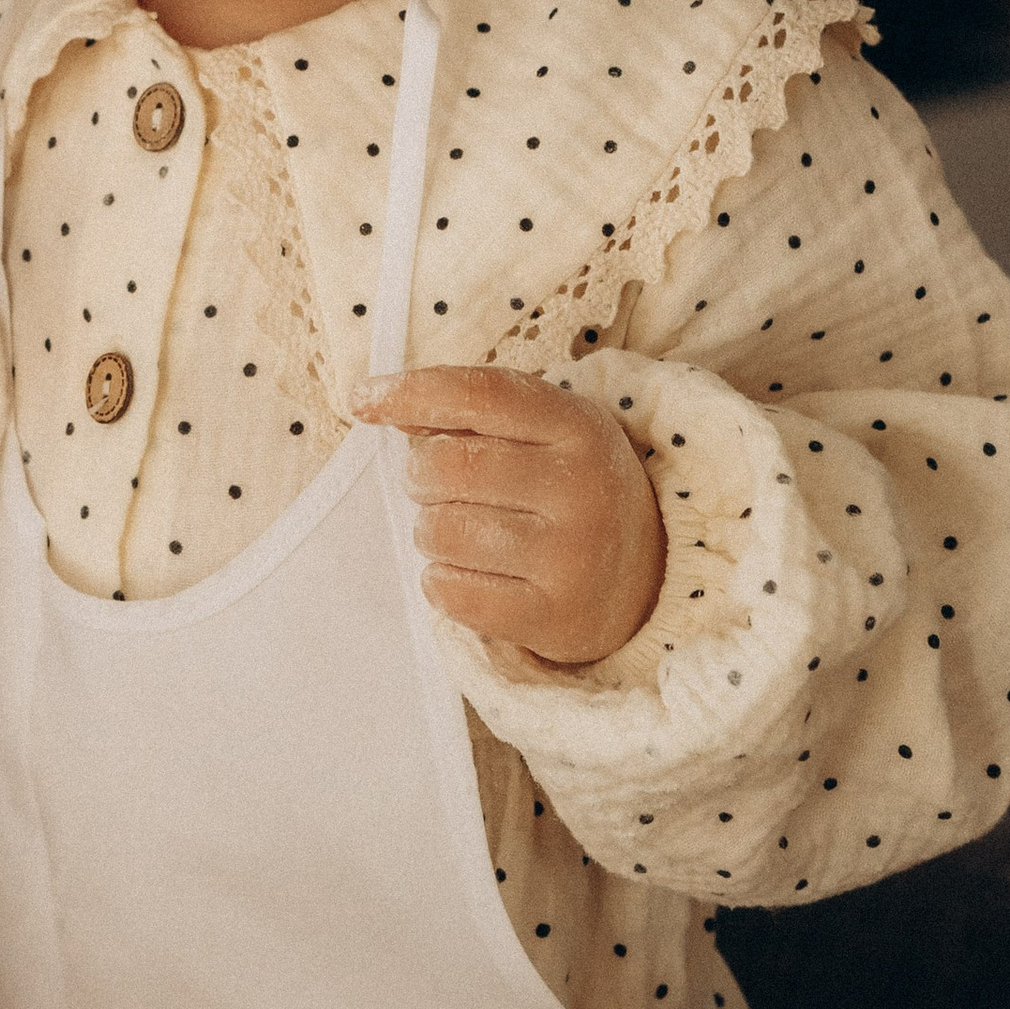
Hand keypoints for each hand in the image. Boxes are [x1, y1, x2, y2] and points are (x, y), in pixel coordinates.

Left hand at [355, 365, 665, 667]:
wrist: (649, 577)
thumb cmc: (567, 491)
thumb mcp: (542, 434)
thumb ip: (468, 415)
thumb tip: (375, 402)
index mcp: (578, 426)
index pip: (478, 394)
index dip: (410, 391)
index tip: (361, 399)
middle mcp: (582, 487)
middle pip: (444, 466)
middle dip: (421, 476)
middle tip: (442, 488)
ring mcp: (572, 557)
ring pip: (439, 532)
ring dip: (431, 532)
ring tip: (464, 533)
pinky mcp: (554, 617)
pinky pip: (450, 592)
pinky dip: (441, 582)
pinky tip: (470, 574)